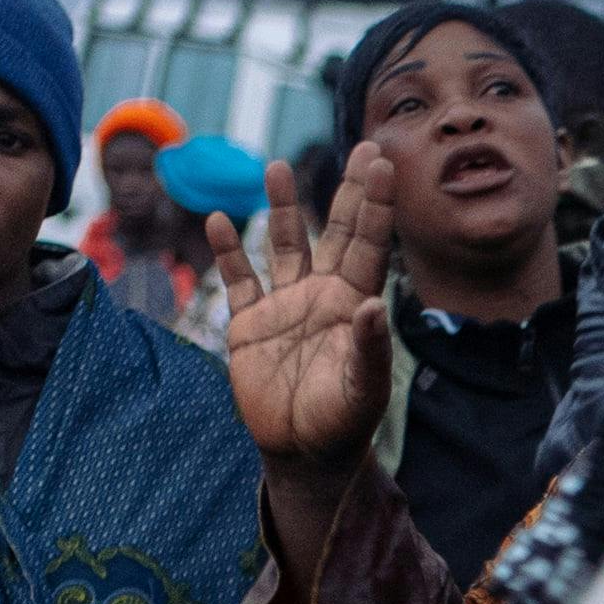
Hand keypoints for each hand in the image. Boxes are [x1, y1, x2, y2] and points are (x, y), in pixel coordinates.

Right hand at [214, 152, 396, 479]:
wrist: (303, 453)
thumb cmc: (341, 423)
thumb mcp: (361, 390)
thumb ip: (369, 349)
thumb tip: (374, 307)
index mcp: (355, 304)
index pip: (369, 245)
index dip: (376, 204)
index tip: (383, 163)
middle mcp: (324, 296)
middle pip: (336, 232)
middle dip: (348, 192)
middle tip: (365, 150)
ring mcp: (286, 306)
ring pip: (285, 246)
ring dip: (282, 208)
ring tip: (277, 166)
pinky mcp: (250, 324)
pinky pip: (238, 280)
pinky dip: (228, 252)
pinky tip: (220, 221)